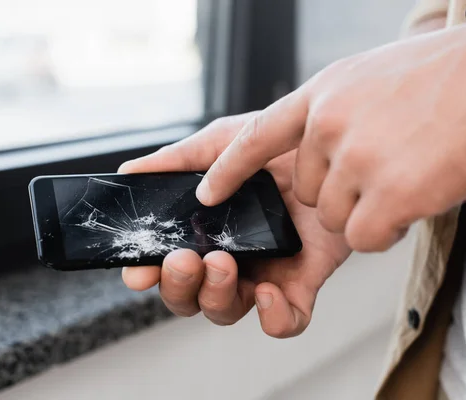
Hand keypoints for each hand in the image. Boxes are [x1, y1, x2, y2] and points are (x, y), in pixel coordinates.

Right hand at [119, 113, 350, 337]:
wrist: (336, 146)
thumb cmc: (278, 144)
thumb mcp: (224, 143)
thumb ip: (178, 160)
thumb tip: (129, 171)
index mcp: (203, 230)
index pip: (164, 264)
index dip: (147, 274)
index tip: (138, 272)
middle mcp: (228, 257)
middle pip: (190, 296)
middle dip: (179, 286)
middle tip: (183, 260)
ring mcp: (263, 272)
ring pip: (226, 310)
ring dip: (215, 295)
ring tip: (222, 262)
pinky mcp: (301, 283)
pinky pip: (285, 322)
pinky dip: (272, 318)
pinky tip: (268, 290)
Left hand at [196, 22, 465, 251]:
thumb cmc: (446, 79)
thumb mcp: (371, 79)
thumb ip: (333, 111)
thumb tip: (313, 149)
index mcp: (322, 92)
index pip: (254, 135)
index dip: (227, 168)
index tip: (207, 193)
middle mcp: (329, 123)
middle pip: (308, 191)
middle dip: (340, 192)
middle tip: (387, 163)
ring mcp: (356, 159)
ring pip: (336, 218)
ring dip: (369, 208)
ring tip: (409, 171)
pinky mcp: (387, 194)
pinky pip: (364, 237)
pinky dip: (389, 228)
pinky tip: (418, 195)